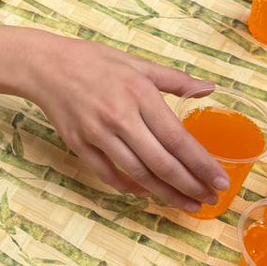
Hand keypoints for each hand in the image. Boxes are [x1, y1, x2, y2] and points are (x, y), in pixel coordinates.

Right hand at [26, 36, 224, 209]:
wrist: (46, 66)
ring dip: (165, 193)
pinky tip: (149, 193)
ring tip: (187, 204)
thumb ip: (174, 79)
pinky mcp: (79, 145)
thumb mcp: (136, 63)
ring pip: (137, 174)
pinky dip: (130, 188)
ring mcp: (98, 134)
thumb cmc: (93, 61)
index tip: (220, 180)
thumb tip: (209, 88)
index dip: (201, 163)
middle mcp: (120, 117)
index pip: (177, 138)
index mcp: (139, 94)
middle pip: (161, 162)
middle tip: (210, 199)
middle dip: (190, 185)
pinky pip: (109, 175)